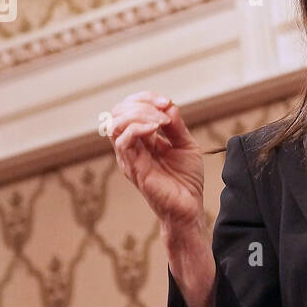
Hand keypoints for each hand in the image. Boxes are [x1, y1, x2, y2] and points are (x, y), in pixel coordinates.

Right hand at [109, 91, 205, 234]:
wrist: (190, 207)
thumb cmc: (186, 179)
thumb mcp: (186, 144)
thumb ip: (176, 125)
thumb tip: (168, 105)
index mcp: (142, 138)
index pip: (130, 108)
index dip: (146, 98)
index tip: (167, 102)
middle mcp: (131, 146)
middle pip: (118, 112)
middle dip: (141, 103)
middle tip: (164, 110)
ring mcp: (129, 157)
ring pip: (116, 123)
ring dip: (140, 114)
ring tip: (161, 122)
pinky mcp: (132, 168)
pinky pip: (123, 141)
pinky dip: (138, 128)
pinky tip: (156, 130)